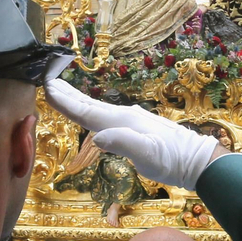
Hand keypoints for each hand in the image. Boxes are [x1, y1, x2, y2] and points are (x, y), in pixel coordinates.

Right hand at [43, 79, 224, 189]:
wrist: (196, 161)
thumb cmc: (173, 160)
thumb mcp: (148, 154)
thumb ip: (123, 143)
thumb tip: (98, 137)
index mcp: (122, 121)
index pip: (86, 110)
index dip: (64, 101)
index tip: (45, 86)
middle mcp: (124, 116)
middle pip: (88, 103)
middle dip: (66, 93)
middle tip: (45, 79)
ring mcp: (130, 121)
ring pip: (96, 108)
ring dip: (77, 100)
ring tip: (61, 92)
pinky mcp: (135, 129)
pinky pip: (105, 117)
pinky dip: (91, 112)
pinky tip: (91, 114)